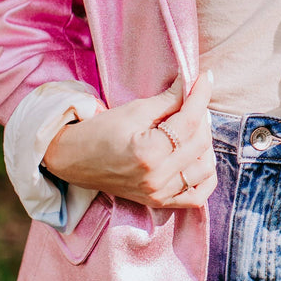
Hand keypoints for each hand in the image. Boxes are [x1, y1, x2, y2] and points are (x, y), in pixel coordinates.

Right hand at [43, 71, 216, 208]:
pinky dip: (205, 177)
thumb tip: (192, 83)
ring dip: (206, 144)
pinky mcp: (159, 202)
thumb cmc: (100, 131)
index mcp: (149, 153)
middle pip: (200, 143)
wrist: (74, 160)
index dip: (200, 96)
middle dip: (202, 116)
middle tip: (193, 101)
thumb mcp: (134, 110)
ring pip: (205, 168)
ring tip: (193, 127)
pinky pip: (197, 196)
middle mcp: (157, 178)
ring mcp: (160, 194)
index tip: (205, 79)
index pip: (189, 121)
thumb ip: (169, 99)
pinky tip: (198, 157)